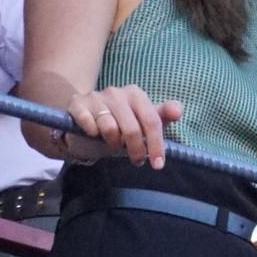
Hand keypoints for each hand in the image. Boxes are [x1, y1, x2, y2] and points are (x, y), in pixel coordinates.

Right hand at [66, 84, 182, 166]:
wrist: (85, 121)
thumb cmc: (119, 124)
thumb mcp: (143, 122)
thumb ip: (162, 116)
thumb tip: (178, 110)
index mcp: (136, 94)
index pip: (152, 121)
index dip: (156, 145)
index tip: (158, 164)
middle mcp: (116, 92)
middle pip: (132, 128)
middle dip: (136, 149)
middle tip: (136, 160)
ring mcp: (96, 96)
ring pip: (110, 128)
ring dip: (113, 143)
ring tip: (114, 143)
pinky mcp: (78, 104)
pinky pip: (89, 124)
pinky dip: (93, 134)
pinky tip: (94, 134)